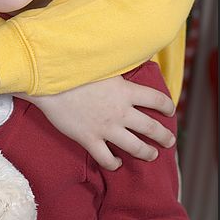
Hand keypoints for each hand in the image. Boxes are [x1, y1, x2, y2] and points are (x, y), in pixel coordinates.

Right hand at [22, 75, 174, 169]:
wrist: (48, 83)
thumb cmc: (74, 69)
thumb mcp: (103, 64)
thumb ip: (118, 69)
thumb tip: (128, 55)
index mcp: (125, 91)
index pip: (156, 99)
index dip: (167, 106)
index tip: (170, 111)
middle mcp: (120, 111)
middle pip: (151, 127)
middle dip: (164, 136)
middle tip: (169, 141)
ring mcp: (106, 127)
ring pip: (135, 147)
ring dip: (147, 153)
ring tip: (152, 155)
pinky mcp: (89, 139)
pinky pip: (107, 159)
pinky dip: (114, 164)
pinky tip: (117, 163)